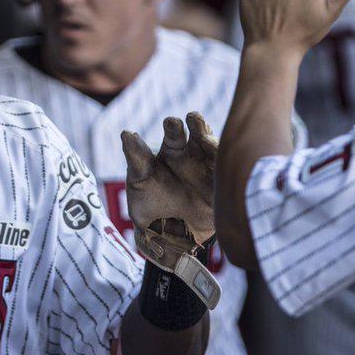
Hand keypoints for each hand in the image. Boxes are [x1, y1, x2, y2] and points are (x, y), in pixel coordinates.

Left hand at [122, 113, 216, 269]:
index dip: (173, 127)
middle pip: (198, 136)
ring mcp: (210, 170)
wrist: (166, 236)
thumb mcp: (140, 180)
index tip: (171, 121)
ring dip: (212, 143)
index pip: (174, 134)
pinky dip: (227, 166)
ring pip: (215, 152)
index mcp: (173, 150)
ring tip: (206, 138)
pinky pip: (228, 174)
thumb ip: (136, 158)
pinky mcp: (222, 187)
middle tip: (193, 118)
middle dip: (197, 126)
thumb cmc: (149, 204)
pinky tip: (225, 160)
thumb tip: (126, 133)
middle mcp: (194, 156)